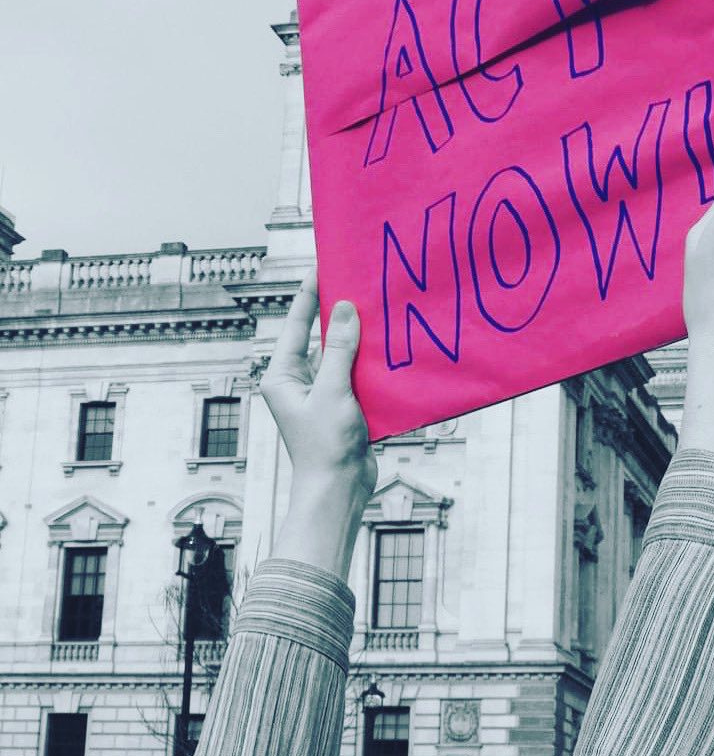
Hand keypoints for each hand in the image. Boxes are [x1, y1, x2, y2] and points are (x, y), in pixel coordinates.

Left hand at [260, 275, 376, 575]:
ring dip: (359, 337)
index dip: (310, 294)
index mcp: (282, 376)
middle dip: (339, 312)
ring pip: (342, 355)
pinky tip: (389, 345)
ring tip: (378, 307)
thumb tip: (344, 309)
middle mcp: (299, 382)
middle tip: (357, 281)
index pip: (297, 325)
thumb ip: (340, 350)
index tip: (323, 266)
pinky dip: (371, 361)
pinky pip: (357, 374)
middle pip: (321, 337)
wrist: (339, 489)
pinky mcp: (344, 406)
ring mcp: (322, 394)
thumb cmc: (324, 445)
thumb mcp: (332, 392)